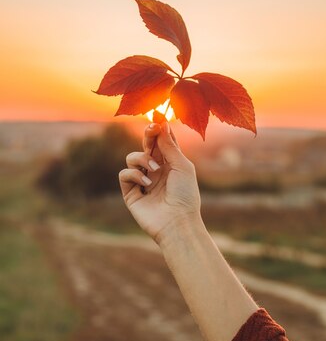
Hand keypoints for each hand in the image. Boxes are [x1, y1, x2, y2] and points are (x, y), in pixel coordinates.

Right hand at [119, 121, 202, 243]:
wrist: (177, 222)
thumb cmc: (185, 195)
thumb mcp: (181, 165)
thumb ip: (169, 145)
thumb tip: (161, 123)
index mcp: (171, 163)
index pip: (162, 141)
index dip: (159, 130)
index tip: (158, 119)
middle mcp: (156, 170)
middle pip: (146, 145)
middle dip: (147, 136)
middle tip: (151, 130)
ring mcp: (142, 181)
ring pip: (131, 157)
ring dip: (142, 158)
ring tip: (154, 169)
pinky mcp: (131, 193)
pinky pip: (124, 174)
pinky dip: (134, 174)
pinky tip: (146, 183)